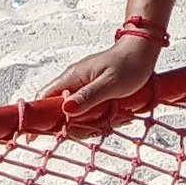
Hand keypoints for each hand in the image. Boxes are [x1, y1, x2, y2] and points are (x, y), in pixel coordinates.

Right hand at [44, 29, 161, 121]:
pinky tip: (113, 114)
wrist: (143, 52)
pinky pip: (89, 112)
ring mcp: (84, 89)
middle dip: (76, 124)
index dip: (42, 116)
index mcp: (73, 76)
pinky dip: (99, 117)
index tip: (44, 133)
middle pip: (61, 112)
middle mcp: (75, 82)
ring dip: (91, 122)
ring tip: (109, 116)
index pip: (45, 98)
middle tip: (96, 124)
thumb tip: (66, 109)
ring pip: (76, 115)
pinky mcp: (94, 94)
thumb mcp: (110, 83)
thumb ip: (88, 96)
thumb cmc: (129, 63)